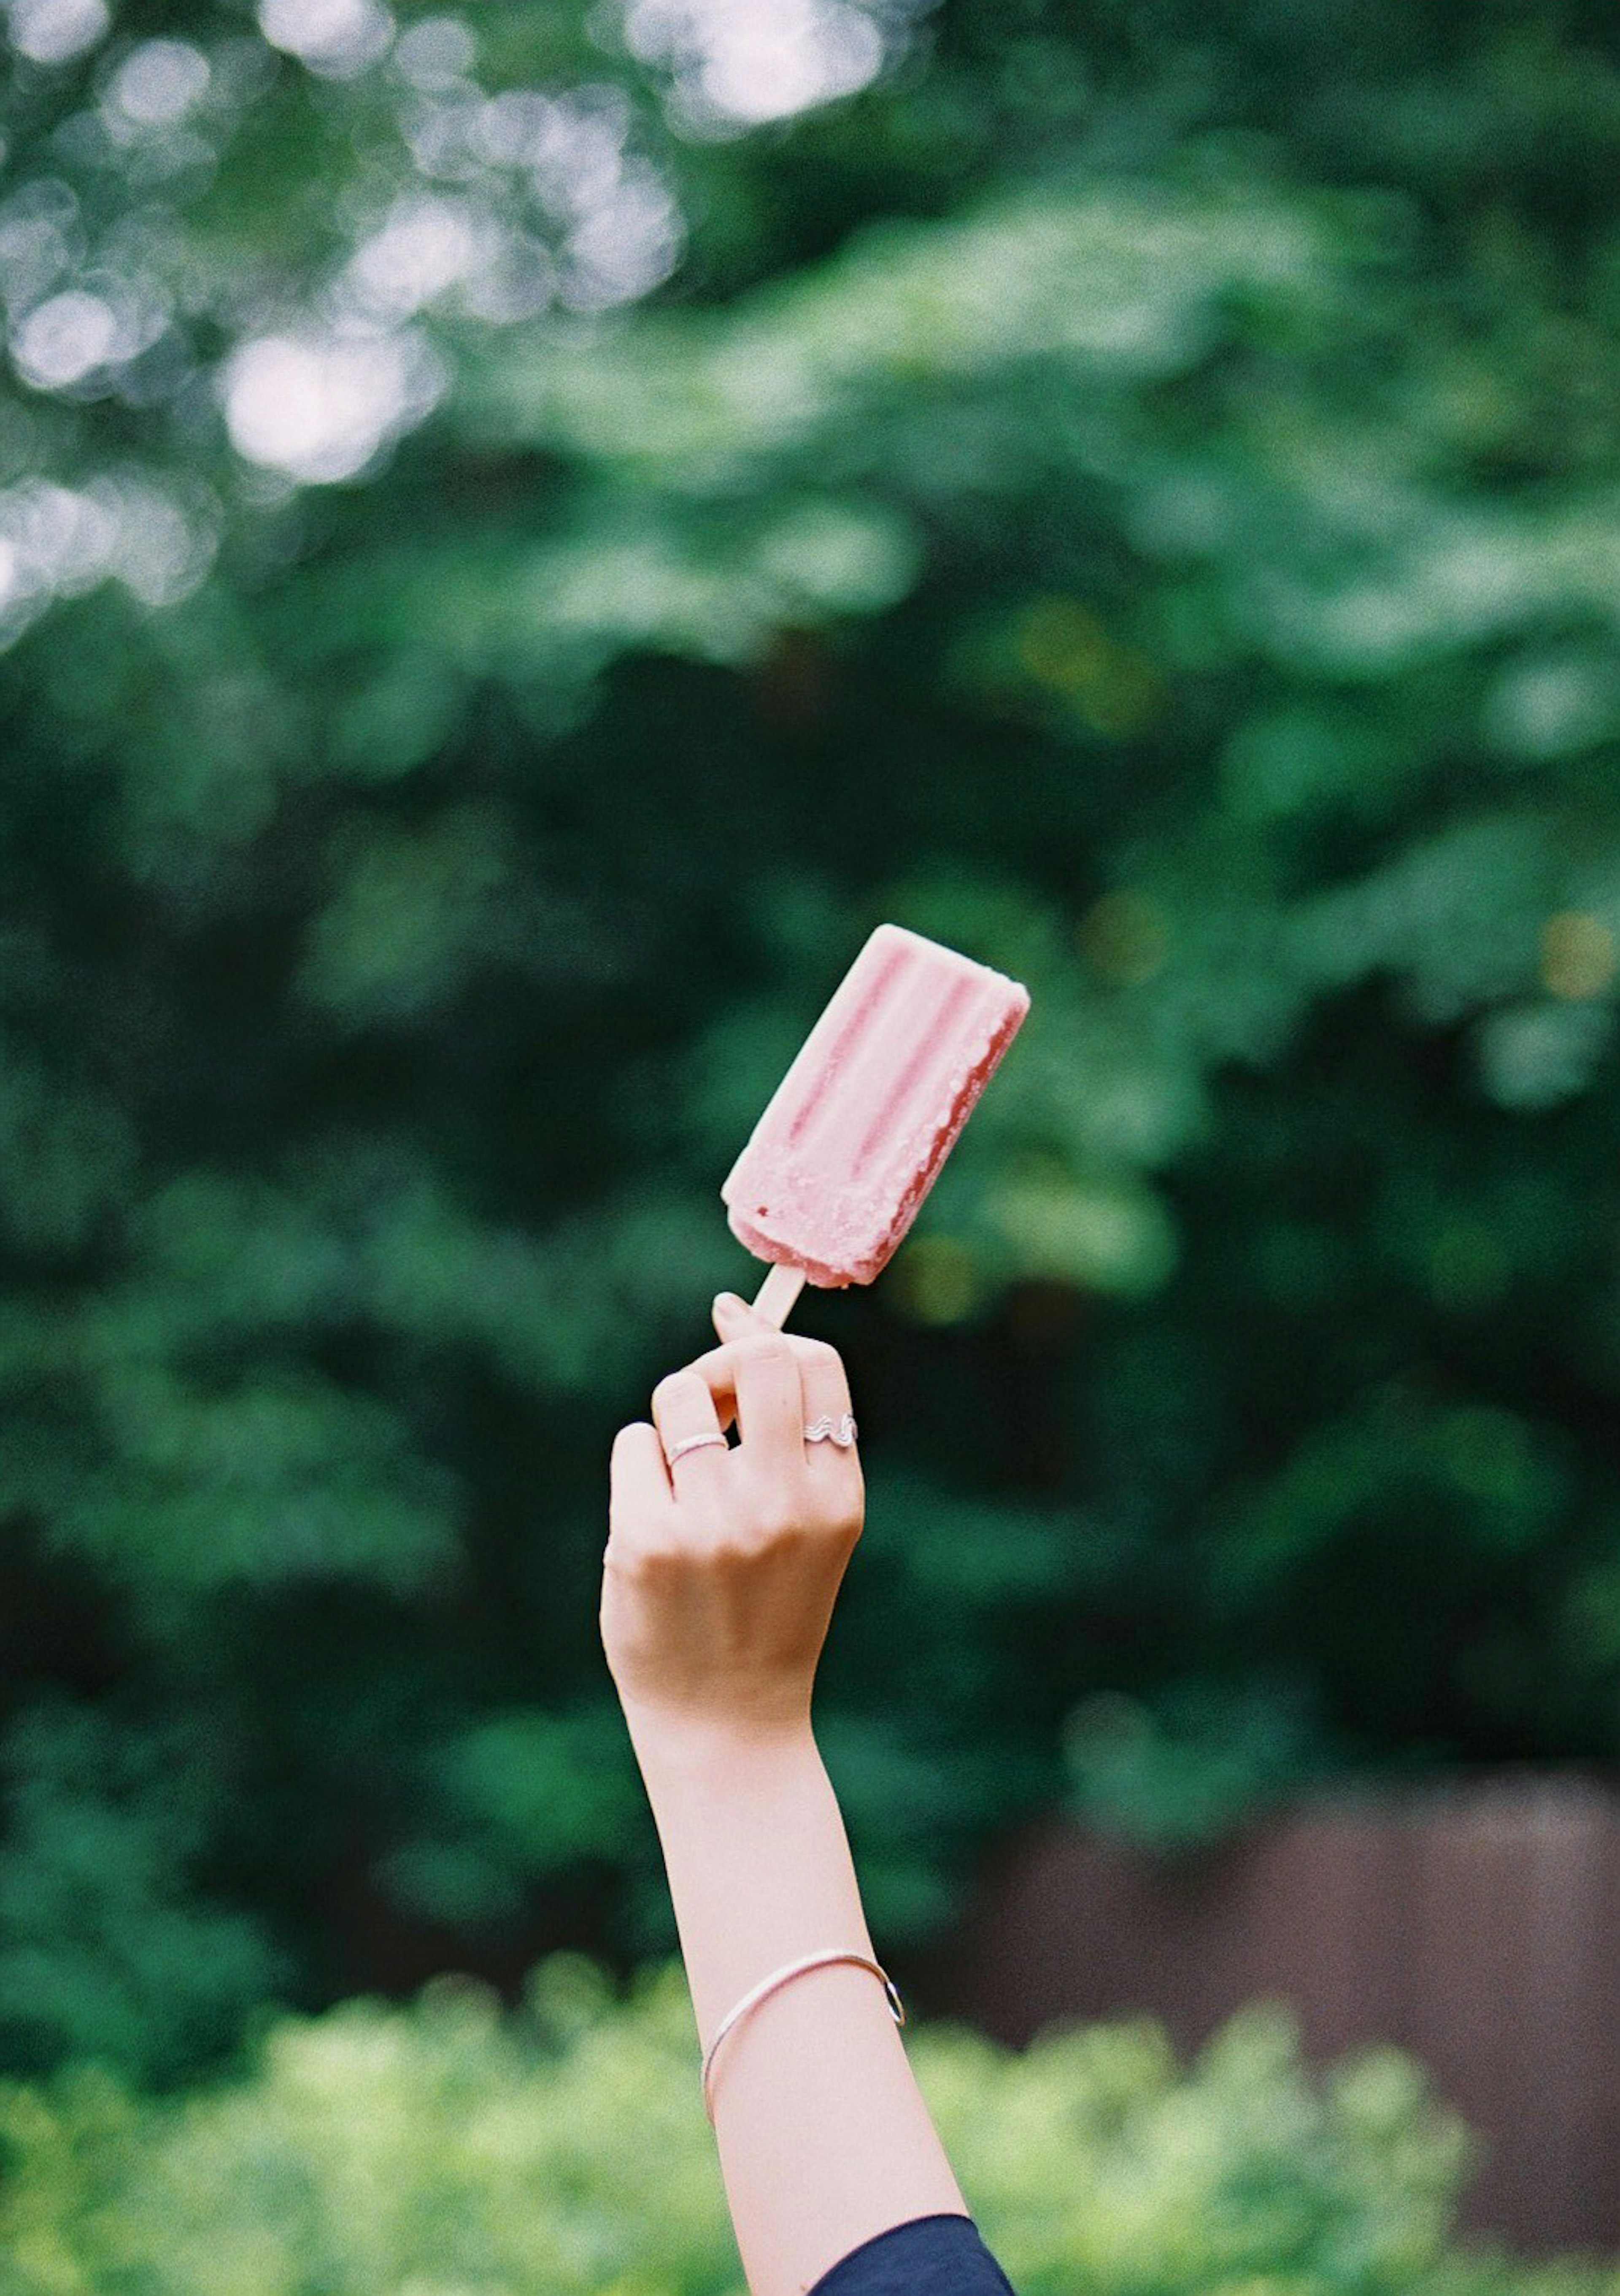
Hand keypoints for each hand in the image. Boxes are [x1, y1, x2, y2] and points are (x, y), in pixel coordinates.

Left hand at [600, 1289, 864, 1753]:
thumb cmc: (765, 1605)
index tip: (743, 1352)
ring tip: (680, 1479)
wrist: (728, 1723)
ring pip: (679, 1393)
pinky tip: (652, 1522)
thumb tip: (733, 1305)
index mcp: (837, 1498)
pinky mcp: (644, 1541)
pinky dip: (638, 1468)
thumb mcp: (808, 1519)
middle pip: (754, 1359)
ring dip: (673, 1420)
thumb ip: (785, 1426)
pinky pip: (635, 1444)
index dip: (772, 1340)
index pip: (815, 1365)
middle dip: (721, 1363)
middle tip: (708, 1407)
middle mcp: (781, 1505)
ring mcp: (711, 1524)